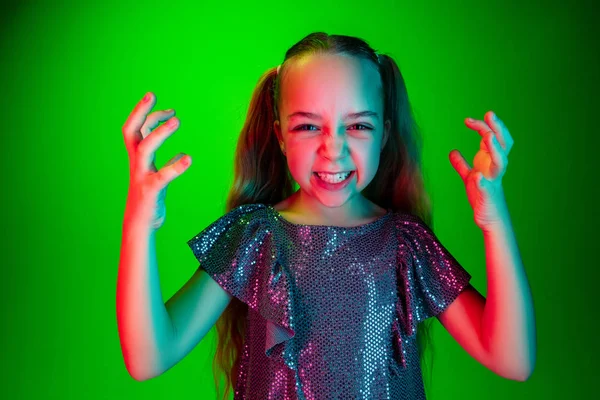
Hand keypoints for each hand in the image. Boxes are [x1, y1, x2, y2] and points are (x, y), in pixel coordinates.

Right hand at [122, 92, 191, 229]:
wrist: (139, 225)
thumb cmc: (149, 198)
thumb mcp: (158, 177)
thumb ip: (166, 163)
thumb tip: (182, 154)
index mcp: (137, 159)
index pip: (135, 130)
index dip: (145, 114)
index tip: (162, 103)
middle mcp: (136, 164)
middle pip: (131, 133)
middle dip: (140, 112)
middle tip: (152, 94)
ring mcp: (142, 176)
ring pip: (145, 149)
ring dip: (159, 132)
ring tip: (177, 119)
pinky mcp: (151, 191)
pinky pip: (162, 176)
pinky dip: (175, 166)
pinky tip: (188, 158)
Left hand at [449, 111, 513, 229]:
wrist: (489, 219)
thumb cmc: (482, 197)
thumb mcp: (468, 178)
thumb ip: (461, 164)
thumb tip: (453, 152)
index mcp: (490, 162)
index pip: (491, 138)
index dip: (482, 126)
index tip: (468, 120)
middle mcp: (495, 168)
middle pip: (502, 143)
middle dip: (497, 128)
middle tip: (489, 114)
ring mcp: (493, 181)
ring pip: (500, 162)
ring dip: (495, 149)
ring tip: (488, 137)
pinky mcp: (488, 195)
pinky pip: (487, 187)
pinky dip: (483, 181)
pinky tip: (477, 176)